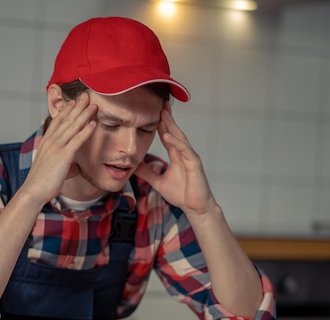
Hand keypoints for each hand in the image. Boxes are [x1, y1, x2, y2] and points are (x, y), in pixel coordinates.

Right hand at [18, 93, 97, 204]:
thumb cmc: (42, 183)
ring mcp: (56, 148)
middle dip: (77, 106)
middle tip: (86, 95)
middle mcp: (50, 141)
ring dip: (84, 114)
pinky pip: (77, 141)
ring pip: (72, 127)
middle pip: (66, 119)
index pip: (57, 121)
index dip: (66, 110)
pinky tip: (93, 123)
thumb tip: (76, 168)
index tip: (74, 101)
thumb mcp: (54, 170)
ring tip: (93, 105)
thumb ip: (66, 166)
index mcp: (46, 142)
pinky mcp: (63, 156)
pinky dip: (86, 131)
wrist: (33, 191)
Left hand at [134, 101, 215, 216]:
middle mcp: (184, 153)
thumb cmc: (181, 194)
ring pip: (180, 137)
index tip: (152, 111)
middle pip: (174, 131)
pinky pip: (185, 150)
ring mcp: (190, 157)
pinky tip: (168, 135)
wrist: (195, 208)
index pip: (167, 135)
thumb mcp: (158, 182)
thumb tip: (134, 166)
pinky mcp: (195, 164)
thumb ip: (147, 173)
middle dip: (167, 117)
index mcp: (176, 156)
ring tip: (163, 113)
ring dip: (171, 125)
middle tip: (159, 102)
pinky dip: (176, 142)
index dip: (160, 123)